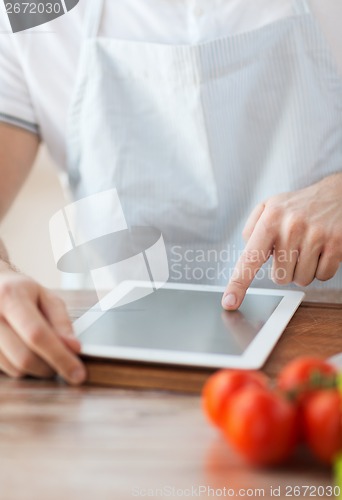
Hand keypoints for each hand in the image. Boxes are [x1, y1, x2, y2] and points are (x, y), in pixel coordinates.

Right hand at [0, 266, 85, 383]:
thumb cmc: (22, 292)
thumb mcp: (47, 297)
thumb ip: (62, 322)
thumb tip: (74, 348)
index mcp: (11, 297)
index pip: (37, 334)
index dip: (60, 356)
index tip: (78, 373)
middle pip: (24, 358)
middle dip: (51, 367)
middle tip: (65, 363)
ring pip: (15, 369)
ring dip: (37, 369)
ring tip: (44, 353)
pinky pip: (6, 370)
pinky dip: (22, 368)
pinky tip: (27, 352)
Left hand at [222, 173, 341, 309]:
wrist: (337, 194)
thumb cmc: (299, 206)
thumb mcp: (270, 207)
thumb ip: (252, 229)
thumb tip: (247, 252)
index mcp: (271, 219)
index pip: (250, 258)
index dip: (238, 283)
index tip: (229, 302)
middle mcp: (291, 227)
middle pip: (279, 277)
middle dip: (285, 269)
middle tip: (293, 250)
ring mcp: (315, 236)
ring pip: (301, 279)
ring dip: (304, 270)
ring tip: (308, 248)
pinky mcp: (336, 244)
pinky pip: (323, 276)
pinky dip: (322, 268)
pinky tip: (323, 250)